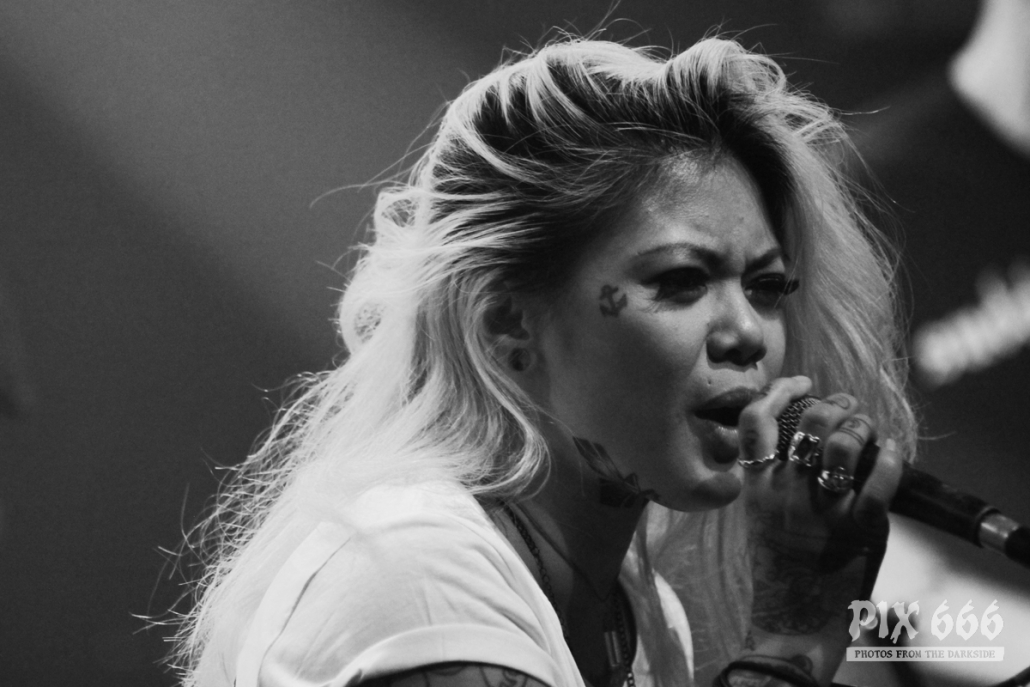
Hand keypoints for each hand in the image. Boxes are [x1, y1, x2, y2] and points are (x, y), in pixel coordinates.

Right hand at [732, 376, 903, 685]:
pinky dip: (890, 456)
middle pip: (809, 423)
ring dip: (861, 426)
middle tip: (847, 406)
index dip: (779, 391)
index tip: (800, 383)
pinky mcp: (860, 526)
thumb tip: (797, 441)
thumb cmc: (778, 568)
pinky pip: (880, 477)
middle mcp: (786, 490)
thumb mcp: (759, 515)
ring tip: (867, 427)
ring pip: (843, 442)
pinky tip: (892, 452)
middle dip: (834, 405)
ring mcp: (823, 507)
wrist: (795, 618)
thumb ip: (770, 479)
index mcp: (757, 486)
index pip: (756, 420)